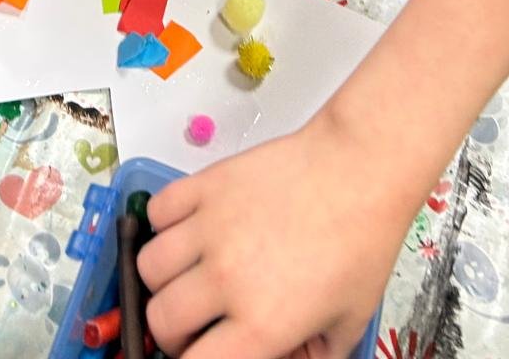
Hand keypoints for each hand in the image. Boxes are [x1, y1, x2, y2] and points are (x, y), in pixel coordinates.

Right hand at [139, 114, 408, 358]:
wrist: (357, 169)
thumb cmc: (361, 241)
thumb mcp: (348, 322)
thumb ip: (314, 357)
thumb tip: (285, 357)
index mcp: (262, 323)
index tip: (202, 353)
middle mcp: (225, 278)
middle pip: (161, 320)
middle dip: (174, 331)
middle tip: (195, 323)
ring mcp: (210, 226)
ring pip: (148, 266)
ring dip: (163, 280)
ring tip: (187, 276)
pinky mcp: (205, 184)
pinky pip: (156, 211)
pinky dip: (162, 225)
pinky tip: (187, 230)